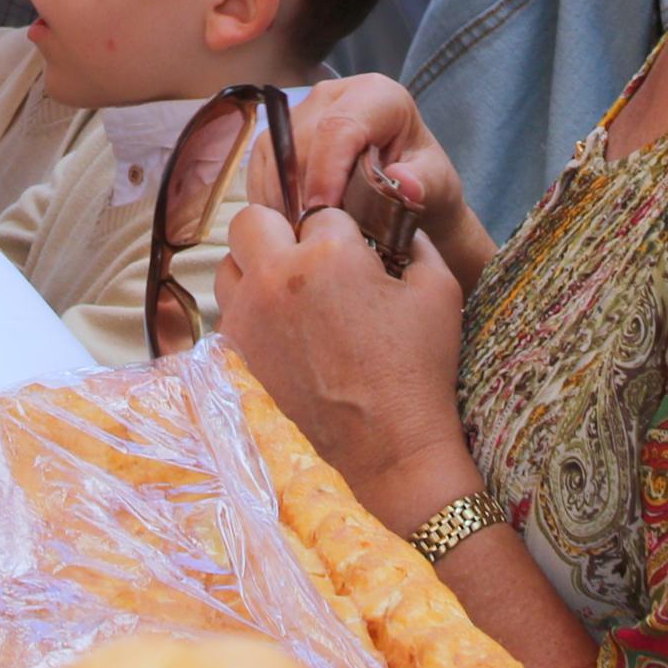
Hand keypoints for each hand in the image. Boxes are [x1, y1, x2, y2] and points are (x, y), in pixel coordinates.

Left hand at [216, 198, 475, 513]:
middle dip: (279, 233)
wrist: (389, 453)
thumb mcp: (440, 292)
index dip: (341, 236)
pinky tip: (280, 337)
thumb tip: (401, 221)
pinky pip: (227, 314)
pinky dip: (249, 316)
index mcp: (328, 255)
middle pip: (252, 220)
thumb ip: (418, 244)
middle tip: (306, 263)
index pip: (321, 214)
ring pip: (230, 267)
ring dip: (256, 273)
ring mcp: (247, 317)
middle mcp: (276, 278)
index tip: (354, 262)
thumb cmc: (418, 373)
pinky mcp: (233, 355)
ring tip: (290, 301)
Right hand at [284, 73, 492, 284]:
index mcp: (376, 95)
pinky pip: (260, 166)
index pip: (338, 127)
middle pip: (300, 141)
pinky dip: (270, 199)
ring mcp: (302, 111)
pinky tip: (290, 225)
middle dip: (303, 193)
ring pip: (274, 153)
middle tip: (317, 236)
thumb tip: (404, 184)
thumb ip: (424, 183)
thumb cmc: (423, 181)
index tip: (324, 215)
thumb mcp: (438, 184)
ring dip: (283, 199)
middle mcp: (333, 94)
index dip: (326, 172)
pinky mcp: (280, 134)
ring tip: (306, 235)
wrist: (408, 188)